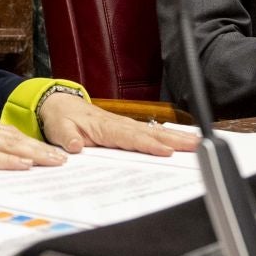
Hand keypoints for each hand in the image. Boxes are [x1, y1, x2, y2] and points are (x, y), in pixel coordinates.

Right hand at [0, 118, 67, 171]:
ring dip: (33, 153)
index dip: (29, 142)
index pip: (5, 133)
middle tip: (63, 157)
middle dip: (40, 147)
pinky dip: (8, 160)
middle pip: (13, 136)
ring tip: (55, 161)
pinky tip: (24, 165)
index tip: (48, 151)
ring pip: (7, 144)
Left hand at [37, 94, 202, 155]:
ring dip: (175, 137)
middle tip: (196, 145)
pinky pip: (149, 133)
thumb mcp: (58, 128)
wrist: (59, 105)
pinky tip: (182, 142)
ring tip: (197, 143)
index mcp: (104, 127)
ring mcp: (124, 126)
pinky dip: (166, 137)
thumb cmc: (61, 118)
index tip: (167, 151)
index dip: (149, 144)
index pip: (131, 137)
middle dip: (174, 139)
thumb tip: (74, 146)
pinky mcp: (126, 129)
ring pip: (154, 132)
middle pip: (150, 133)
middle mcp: (119, 125)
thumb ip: (67, 137)